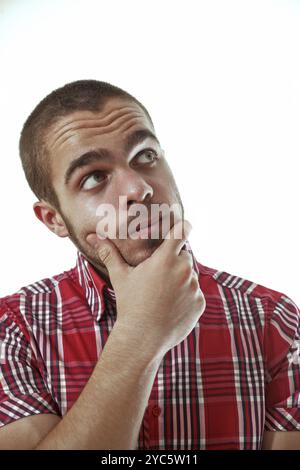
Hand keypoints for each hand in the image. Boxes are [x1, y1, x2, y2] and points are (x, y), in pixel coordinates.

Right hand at [90, 220, 205, 359]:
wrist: (142, 338)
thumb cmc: (130, 304)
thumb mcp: (120, 276)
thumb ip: (110, 253)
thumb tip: (92, 236)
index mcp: (165, 259)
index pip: (182, 231)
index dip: (183, 226)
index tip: (182, 225)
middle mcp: (184, 270)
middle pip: (184, 255)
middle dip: (174, 261)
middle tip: (158, 275)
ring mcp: (194, 287)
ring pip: (190, 275)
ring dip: (181, 279)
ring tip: (162, 295)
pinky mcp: (200, 303)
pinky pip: (195, 294)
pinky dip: (186, 297)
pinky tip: (170, 307)